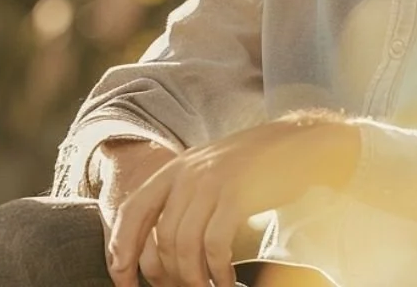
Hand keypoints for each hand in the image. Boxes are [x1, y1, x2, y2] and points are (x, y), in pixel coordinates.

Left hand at [105, 116, 359, 286]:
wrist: (295, 143)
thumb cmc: (251, 168)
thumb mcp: (207, 174)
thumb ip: (183, 199)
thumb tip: (162, 248)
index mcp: (173, 170)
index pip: (131, 211)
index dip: (120, 248)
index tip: (122, 279)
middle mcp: (187, 174)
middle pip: (160, 236)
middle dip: (165, 273)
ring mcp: (211, 183)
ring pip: (184, 244)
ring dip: (192, 276)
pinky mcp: (237, 196)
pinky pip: (215, 244)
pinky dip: (217, 269)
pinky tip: (226, 279)